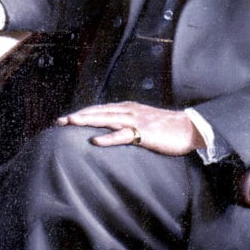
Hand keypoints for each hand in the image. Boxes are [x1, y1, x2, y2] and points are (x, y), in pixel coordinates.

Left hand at [57, 101, 204, 156]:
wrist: (190, 128)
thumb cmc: (168, 128)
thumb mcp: (145, 122)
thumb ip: (130, 124)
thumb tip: (115, 132)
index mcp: (129, 108)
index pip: (101, 109)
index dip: (83, 113)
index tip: (67, 118)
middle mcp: (130, 110)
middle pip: (99, 111)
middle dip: (79, 115)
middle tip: (59, 121)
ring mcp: (136, 120)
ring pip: (106, 119)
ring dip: (87, 120)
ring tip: (71, 123)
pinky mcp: (144, 133)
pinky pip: (123, 135)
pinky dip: (107, 138)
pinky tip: (95, 141)